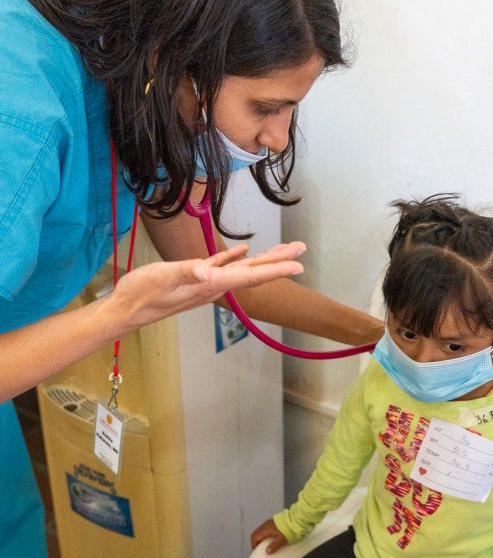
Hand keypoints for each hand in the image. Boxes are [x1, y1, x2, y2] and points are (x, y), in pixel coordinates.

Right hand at [109, 241, 305, 334]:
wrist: (125, 310)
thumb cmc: (142, 294)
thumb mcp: (162, 277)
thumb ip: (185, 273)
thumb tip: (206, 271)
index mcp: (211, 284)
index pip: (251, 276)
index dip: (276, 269)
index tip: (299, 265)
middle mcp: (214, 285)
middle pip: (254, 272)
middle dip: (280, 261)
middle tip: (302, 248)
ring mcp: (205, 282)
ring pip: (243, 269)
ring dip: (264, 259)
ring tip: (284, 249)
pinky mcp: (194, 277)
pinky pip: (223, 266)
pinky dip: (236, 258)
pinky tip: (244, 250)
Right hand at [251, 518, 287, 554]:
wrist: (296, 519)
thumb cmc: (289, 528)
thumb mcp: (281, 540)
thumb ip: (274, 546)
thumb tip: (267, 551)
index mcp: (265, 529)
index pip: (254, 537)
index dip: (253, 544)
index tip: (256, 550)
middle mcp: (266, 525)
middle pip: (256, 533)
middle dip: (256, 541)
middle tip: (259, 548)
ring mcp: (270, 522)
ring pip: (261, 530)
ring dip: (261, 537)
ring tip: (266, 544)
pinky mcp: (274, 521)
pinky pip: (266, 528)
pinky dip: (266, 534)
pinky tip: (272, 538)